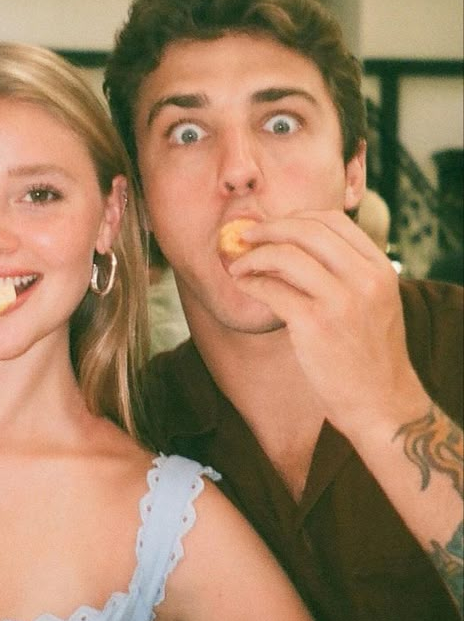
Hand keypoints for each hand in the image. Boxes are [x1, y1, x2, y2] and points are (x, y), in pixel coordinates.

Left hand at [228, 209, 430, 439]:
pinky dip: (252, 283)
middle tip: (245, 237)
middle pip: (307, 230)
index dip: (296, 217)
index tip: (274, 226)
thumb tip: (293, 243)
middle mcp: (365, 279)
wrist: (380, 403)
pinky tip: (245, 286)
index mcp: (380, 268)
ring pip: (286, 255)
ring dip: (253, 256)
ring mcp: (341, 301)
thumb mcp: (374, 302)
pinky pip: (272, 289)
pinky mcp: (315, 324)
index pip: (333, 220)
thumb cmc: (368, 354)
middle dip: (269, 229)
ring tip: (239, 266)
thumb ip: (346, 271)